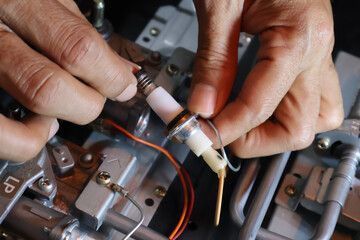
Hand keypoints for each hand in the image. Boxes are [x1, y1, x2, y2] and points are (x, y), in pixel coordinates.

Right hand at [0, 0, 137, 161]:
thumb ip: (78, 32)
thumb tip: (120, 69)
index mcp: (21, 0)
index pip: (78, 48)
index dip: (110, 76)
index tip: (123, 86)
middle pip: (51, 87)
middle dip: (89, 103)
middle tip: (96, 98)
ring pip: (24, 106)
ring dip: (60, 118)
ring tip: (62, 112)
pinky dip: (24, 139)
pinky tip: (35, 124)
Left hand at [188, 0, 343, 156]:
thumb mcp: (220, 9)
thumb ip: (213, 63)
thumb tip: (203, 106)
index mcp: (300, 37)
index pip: (261, 107)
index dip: (227, 128)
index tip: (201, 133)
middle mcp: (317, 51)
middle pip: (300, 127)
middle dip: (258, 140)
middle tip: (222, 134)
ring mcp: (318, 54)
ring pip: (316, 117)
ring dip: (277, 129)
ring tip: (241, 123)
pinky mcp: (309, 53)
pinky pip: (310, 97)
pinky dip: (283, 110)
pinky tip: (256, 103)